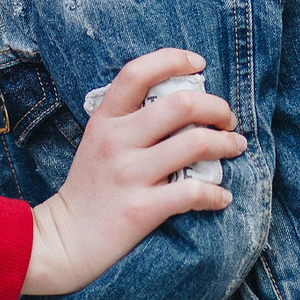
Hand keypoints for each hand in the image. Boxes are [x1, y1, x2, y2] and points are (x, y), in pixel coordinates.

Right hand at [21, 48, 244, 294]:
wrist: (64, 239)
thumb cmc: (90, 186)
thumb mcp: (98, 140)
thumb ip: (129, 119)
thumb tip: (182, 100)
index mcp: (105, 119)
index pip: (137, 73)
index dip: (172, 60)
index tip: (198, 64)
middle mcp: (116, 141)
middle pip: (180, 105)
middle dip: (216, 107)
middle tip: (227, 118)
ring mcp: (129, 175)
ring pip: (194, 144)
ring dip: (226, 144)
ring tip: (234, 147)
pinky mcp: (142, 209)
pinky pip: (193, 193)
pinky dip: (216, 193)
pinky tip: (221, 196)